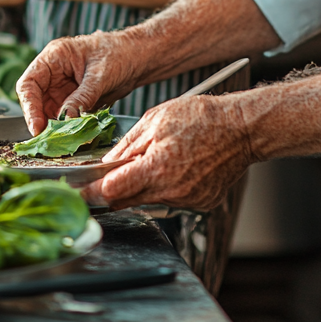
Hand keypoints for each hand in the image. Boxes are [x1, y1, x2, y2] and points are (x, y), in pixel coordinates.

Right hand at [16, 32, 150, 134]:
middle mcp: (54, 74)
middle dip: (40, 121)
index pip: (29, 83)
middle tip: (48, 140)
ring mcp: (63, 89)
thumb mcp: (100, 75)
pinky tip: (72, 138)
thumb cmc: (119, 54)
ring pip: (48, 112)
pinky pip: (64, 118)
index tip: (37, 126)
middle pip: (35, 101)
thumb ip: (83, 97)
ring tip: (60, 142)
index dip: (29, 106)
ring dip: (53, 128)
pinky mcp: (74, 101)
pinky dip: (67, 129)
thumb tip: (66, 118)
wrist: (138, 57)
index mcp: (54, 58)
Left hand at [84, 94, 253, 211]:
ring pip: (149, 201)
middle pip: (127, 201)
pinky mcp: (200, 203)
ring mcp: (187, 200)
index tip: (79, 193)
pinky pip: (171, 200)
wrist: (241, 128)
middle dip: (113, 190)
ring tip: (158, 159)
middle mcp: (172, 190)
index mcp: (157, 168)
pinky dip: (165, 188)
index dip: (91, 193)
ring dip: (142, 187)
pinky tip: (177, 168)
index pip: (112, 191)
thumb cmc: (202, 118)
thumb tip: (107, 163)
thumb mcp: (155, 120)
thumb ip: (127, 146)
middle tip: (108, 176)